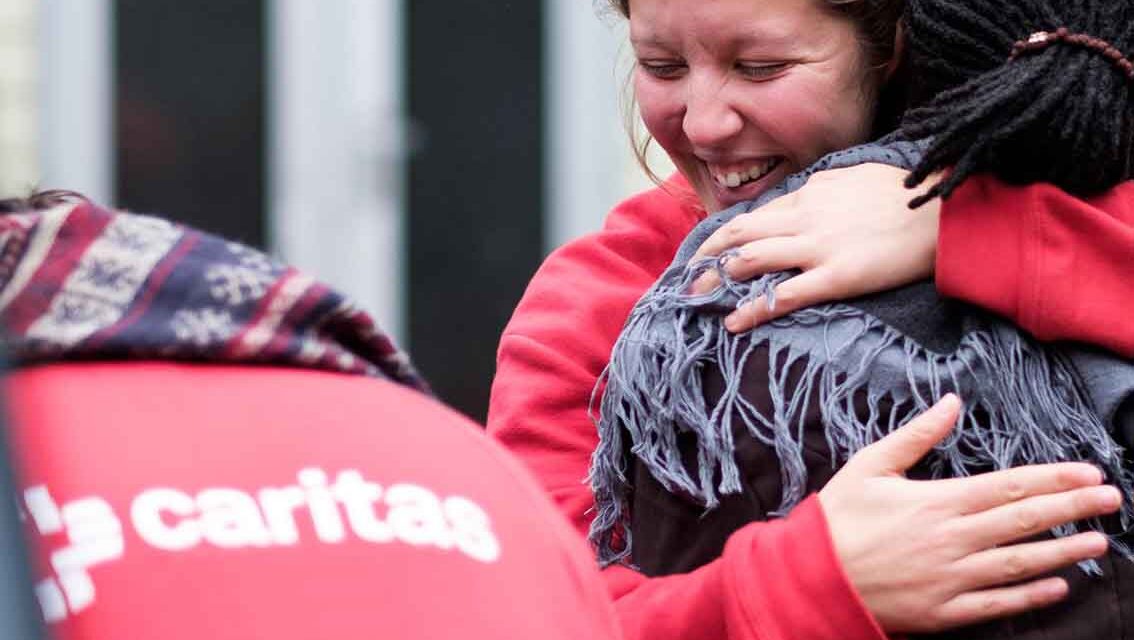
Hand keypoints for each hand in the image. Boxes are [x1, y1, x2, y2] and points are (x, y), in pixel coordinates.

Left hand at [690, 163, 940, 331]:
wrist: (947, 212)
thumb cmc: (908, 194)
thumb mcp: (857, 177)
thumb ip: (825, 188)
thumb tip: (807, 193)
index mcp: (811, 194)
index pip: (755, 216)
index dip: (723, 236)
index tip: (705, 252)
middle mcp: (805, 218)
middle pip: (739, 235)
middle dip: (706, 258)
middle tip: (687, 279)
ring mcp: (819, 247)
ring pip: (751, 260)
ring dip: (719, 281)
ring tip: (699, 299)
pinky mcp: (837, 276)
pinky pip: (784, 294)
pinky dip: (752, 309)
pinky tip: (733, 322)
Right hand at [820, 395, 1119, 632]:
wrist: (811, 577)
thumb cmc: (837, 519)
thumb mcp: (870, 466)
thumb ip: (916, 435)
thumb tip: (951, 402)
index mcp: (937, 502)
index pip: (1010, 487)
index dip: (1053, 478)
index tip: (1088, 472)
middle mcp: (953, 540)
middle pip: (1026, 521)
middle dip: (1074, 508)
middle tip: (1111, 499)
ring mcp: (952, 578)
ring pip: (1021, 564)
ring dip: (1064, 552)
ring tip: (1098, 541)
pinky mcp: (944, 611)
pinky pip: (998, 604)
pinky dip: (1031, 597)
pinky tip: (1058, 587)